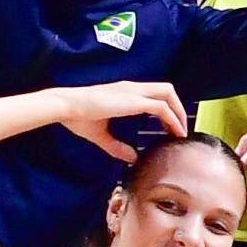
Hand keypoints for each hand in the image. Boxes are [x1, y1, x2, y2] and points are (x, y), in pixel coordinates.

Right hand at [48, 80, 191, 159]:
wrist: (65, 106)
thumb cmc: (77, 116)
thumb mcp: (100, 135)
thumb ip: (116, 147)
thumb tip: (131, 158)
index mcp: (124, 92)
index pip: (153, 94)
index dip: (166, 108)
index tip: (170, 127)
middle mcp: (132, 88)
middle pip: (166, 89)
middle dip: (178, 107)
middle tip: (180, 128)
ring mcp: (133, 92)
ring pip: (168, 93)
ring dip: (178, 111)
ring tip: (181, 130)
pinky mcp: (133, 100)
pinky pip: (161, 107)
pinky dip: (172, 118)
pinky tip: (174, 131)